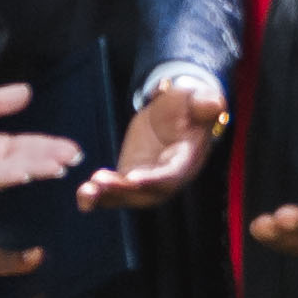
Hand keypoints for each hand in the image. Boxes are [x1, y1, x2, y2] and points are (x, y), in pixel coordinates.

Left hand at [82, 80, 221, 210]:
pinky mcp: (129, 180)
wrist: (177, 114)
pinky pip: (114, 193)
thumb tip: (215, 103)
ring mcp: (147, 182)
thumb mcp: (198, 99)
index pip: (170, 175)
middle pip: (145, 192)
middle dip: (122, 189)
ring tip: (85, 191)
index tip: (133, 179)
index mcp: (184, 160)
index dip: (153, 179)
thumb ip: (205, 103)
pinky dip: (97, 198)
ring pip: (126, 196)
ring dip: (106, 196)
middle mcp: (167, 178)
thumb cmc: (189, 106)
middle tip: (99, 181)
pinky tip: (82, 196)